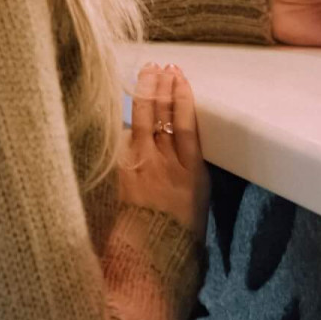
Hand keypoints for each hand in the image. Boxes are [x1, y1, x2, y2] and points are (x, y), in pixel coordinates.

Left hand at [120, 63, 208, 237]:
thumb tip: (179, 138)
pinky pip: (123, 139)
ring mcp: (140, 166)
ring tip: (146, 74)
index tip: (179, 76)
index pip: (186, 122)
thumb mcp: (199, 193)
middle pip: (162, 115)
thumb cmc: (181, 226)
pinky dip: (126, 120)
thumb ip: (188, 164)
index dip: (182, 96)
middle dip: (161, 87)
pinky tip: (126, 105)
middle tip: (161, 68)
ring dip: (145, 93)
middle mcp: (165, 162)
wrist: (154, 251)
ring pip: (142, 120)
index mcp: (191, 169)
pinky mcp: (121, 172)